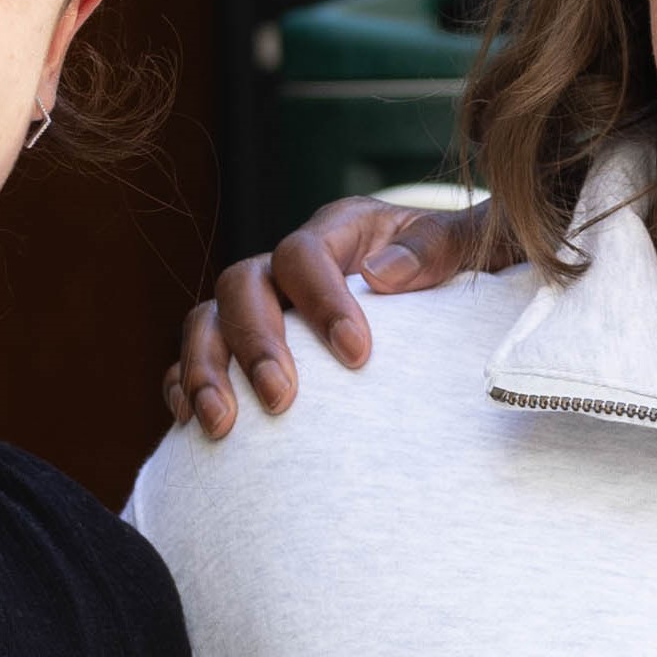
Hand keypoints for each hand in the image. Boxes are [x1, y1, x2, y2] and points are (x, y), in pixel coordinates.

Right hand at [164, 197, 489, 437]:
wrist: (457, 295)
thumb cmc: (469, 266)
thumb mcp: (471, 246)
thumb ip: (440, 249)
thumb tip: (381, 274)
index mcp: (342, 230)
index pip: (305, 252)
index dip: (322, 300)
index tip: (357, 354)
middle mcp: (289, 263)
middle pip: (241, 284)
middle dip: (255, 343)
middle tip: (281, 400)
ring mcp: (264, 305)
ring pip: (207, 321)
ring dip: (206, 371)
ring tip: (222, 426)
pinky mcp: (246, 346)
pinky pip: (196, 359)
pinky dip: (185, 387)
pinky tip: (194, 425)